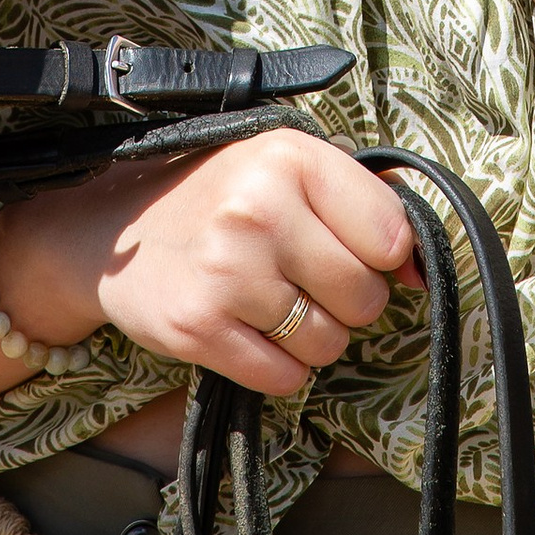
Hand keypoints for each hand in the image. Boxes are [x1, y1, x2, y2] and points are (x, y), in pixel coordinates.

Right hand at [33, 127, 420, 400]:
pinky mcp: (198, 328)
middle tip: (302, 279)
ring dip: (309, 336)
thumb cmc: (217, 196)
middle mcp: (259, 210)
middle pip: (364, 297)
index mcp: (290, 157)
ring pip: (328, 343)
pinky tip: (248, 330)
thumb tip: (421, 268)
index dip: (380, 255)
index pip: (391, 235)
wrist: (112, 231)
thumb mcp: (285, 168)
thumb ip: (360, 202)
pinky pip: (285, 377)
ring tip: (270, 302)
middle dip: (345, 300)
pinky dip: (277, 366)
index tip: (348, 249)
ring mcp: (227, 272)